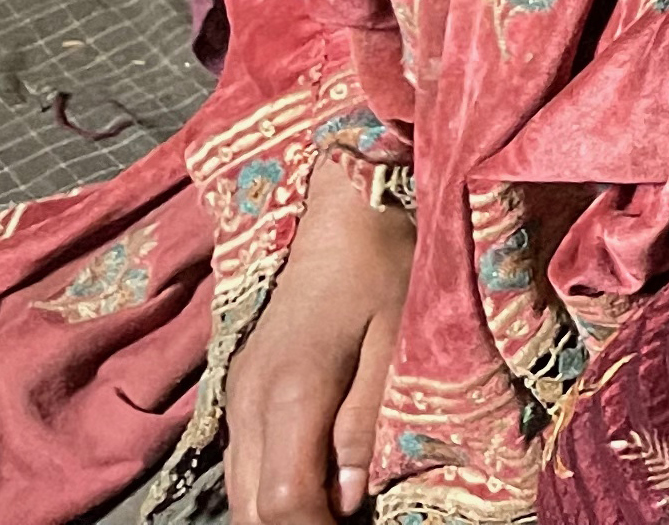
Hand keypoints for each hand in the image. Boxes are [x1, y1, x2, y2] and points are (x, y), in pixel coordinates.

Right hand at [224, 154, 413, 523]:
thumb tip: (344, 500)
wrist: (346, 208)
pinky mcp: (242, 389)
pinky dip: (272, 487)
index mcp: (290, 392)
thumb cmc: (387, 267)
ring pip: (240, 492)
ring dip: (282, 512)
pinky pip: (245, 463)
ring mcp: (238, 396)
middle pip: (251, 508)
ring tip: (335, 511)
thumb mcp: (398, 342)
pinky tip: (314, 486)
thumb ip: (366, 423)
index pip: (283, 502)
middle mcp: (249, 402)